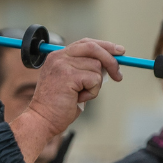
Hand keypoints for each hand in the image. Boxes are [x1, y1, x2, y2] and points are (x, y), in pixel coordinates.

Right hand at [10, 39, 125, 162]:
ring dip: (95, 85)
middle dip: (111, 60)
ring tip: (80, 95)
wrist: (43, 120)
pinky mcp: (69, 75)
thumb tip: (109, 65)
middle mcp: (59, 57)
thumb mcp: (72, 82)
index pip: (86, 43)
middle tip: (118, 76)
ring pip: (97, 67)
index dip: (104, 46)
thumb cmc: (59, 106)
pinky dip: (92, 92)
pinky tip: (78, 98)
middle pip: (94, 48)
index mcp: (58, 56)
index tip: (119, 51)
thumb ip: (85, 70)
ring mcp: (63, 65)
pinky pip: (95, 80)